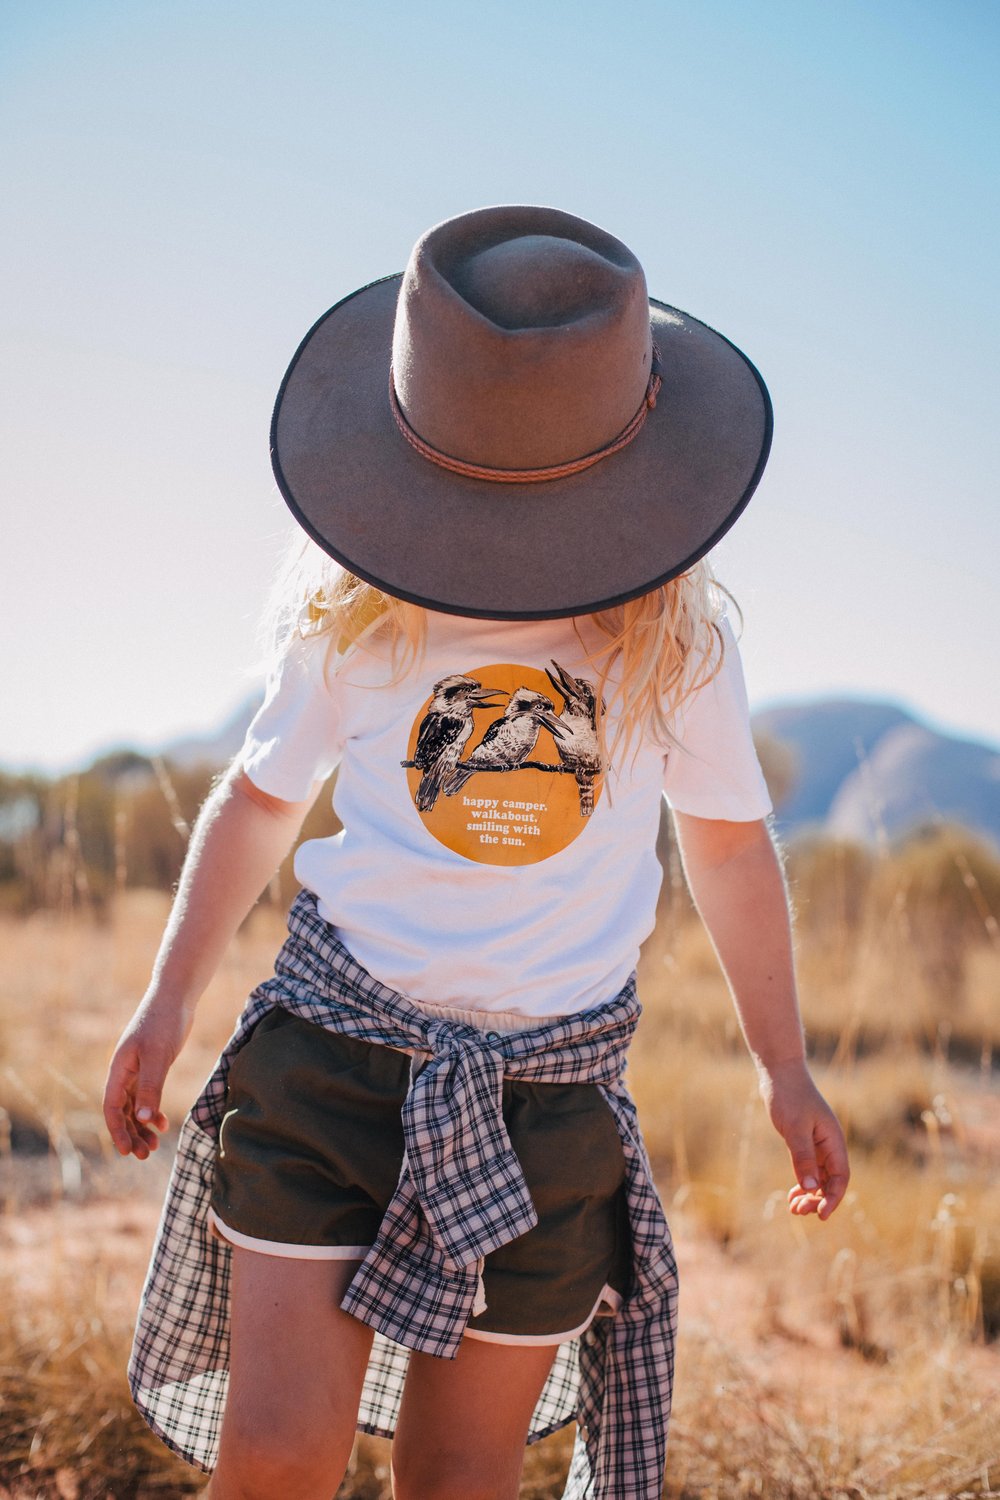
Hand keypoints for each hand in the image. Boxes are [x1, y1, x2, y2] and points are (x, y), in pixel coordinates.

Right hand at [103, 996, 193, 1158]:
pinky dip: (153, 1112)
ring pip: (135, 1107)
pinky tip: (164, 1124)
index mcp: (119, 1070)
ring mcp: (138, 1070)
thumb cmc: (164, 1023)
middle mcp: (124, 1073)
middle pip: (122, 1112)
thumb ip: (151, 1088)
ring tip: (155, 1145)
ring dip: (142, 1127)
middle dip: (131, 1134)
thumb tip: (144, 1120)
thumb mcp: (158, 1057)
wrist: (175, 998)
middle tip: (145, 1155)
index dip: (117, 1131)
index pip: (112, 1108)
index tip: (127, 1152)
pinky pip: (146, 1097)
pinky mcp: (152, 1067)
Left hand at [760, 1059, 849, 1220]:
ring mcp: (816, 1144)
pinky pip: (807, 1169)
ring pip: (817, 1177)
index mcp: (833, 1140)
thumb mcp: (795, 1128)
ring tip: (793, 1209)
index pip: (840, 1177)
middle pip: (829, 1181)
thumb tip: (810, 1187)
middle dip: (818, 1199)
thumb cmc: (789, 1096)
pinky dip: (801, 1183)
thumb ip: (803, 1156)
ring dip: (808, 1195)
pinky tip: (791, 1195)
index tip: (820, 1215)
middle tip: (798, 1212)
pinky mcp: (803, 1142)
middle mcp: (828, 1144)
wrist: (780, 1073)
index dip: (833, 1198)